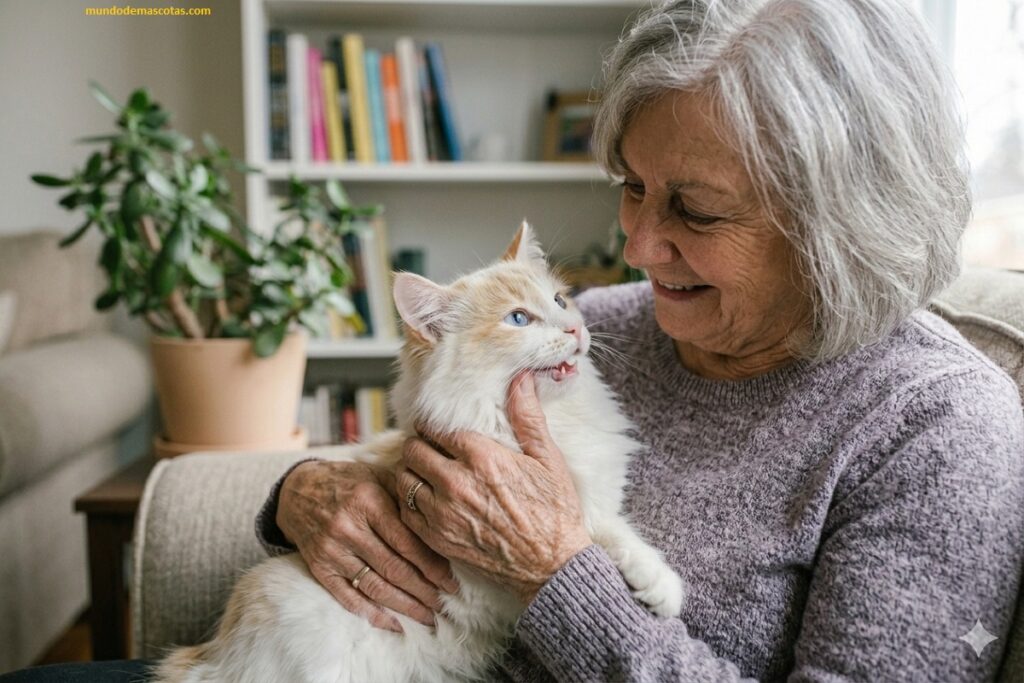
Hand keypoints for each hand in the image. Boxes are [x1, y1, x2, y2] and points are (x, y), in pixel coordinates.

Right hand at [277, 459, 458, 631]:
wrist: (297, 491)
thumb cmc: (347, 482)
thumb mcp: (376, 476)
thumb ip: (405, 497)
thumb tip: (439, 525)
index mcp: (368, 501)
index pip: (406, 541)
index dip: (431, 565)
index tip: (451, 580)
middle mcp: (348, 528)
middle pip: (393, 568)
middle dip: (423, 590)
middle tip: (445, 603)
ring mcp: (332, 551)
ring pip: (374, 586)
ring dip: (405, 606)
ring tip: (428, 617)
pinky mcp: (320, 568)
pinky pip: (348, 598)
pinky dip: (373, 614)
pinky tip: (395, 624)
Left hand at [396, 372, 592, 603]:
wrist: (552, 566)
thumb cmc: (555, 511)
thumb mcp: (548, 458)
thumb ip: (528, 416)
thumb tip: (519, 378)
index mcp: (482, 457)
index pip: (436, 428)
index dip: (434, 426)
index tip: (438, 428)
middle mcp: (456, 482)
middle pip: (413, 449)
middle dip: (419, 445)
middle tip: (430, 449)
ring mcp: (443, 513)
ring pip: (404, 479)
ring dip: (411, 472)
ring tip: (426, 473)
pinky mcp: (437, 539)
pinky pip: (405, 511)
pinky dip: (410, 502)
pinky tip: (426, 499)